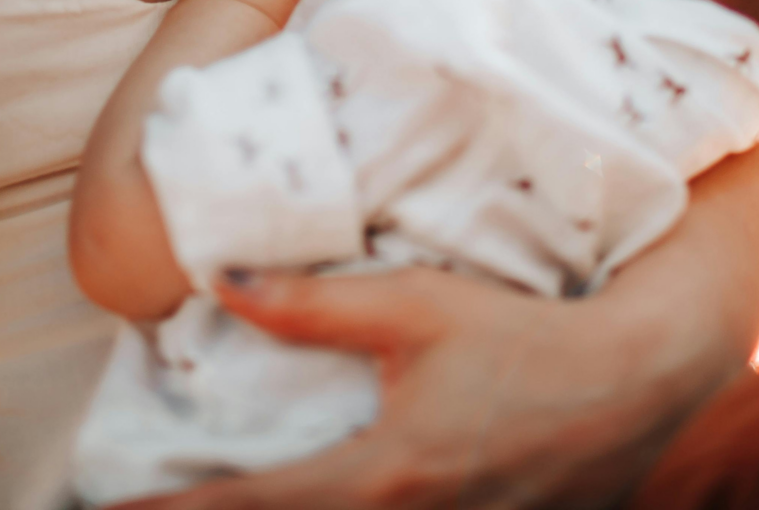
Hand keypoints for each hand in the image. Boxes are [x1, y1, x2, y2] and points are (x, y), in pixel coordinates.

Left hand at [109, 267, 685, 509]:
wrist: (628, 381)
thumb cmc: (521, 337)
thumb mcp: (415, 307)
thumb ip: (314, 305)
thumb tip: (225, 283)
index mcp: (382, 476)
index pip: (253, 508)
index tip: (118, 504)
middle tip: (160, 503)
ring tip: (234, 491)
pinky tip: (330, 493)